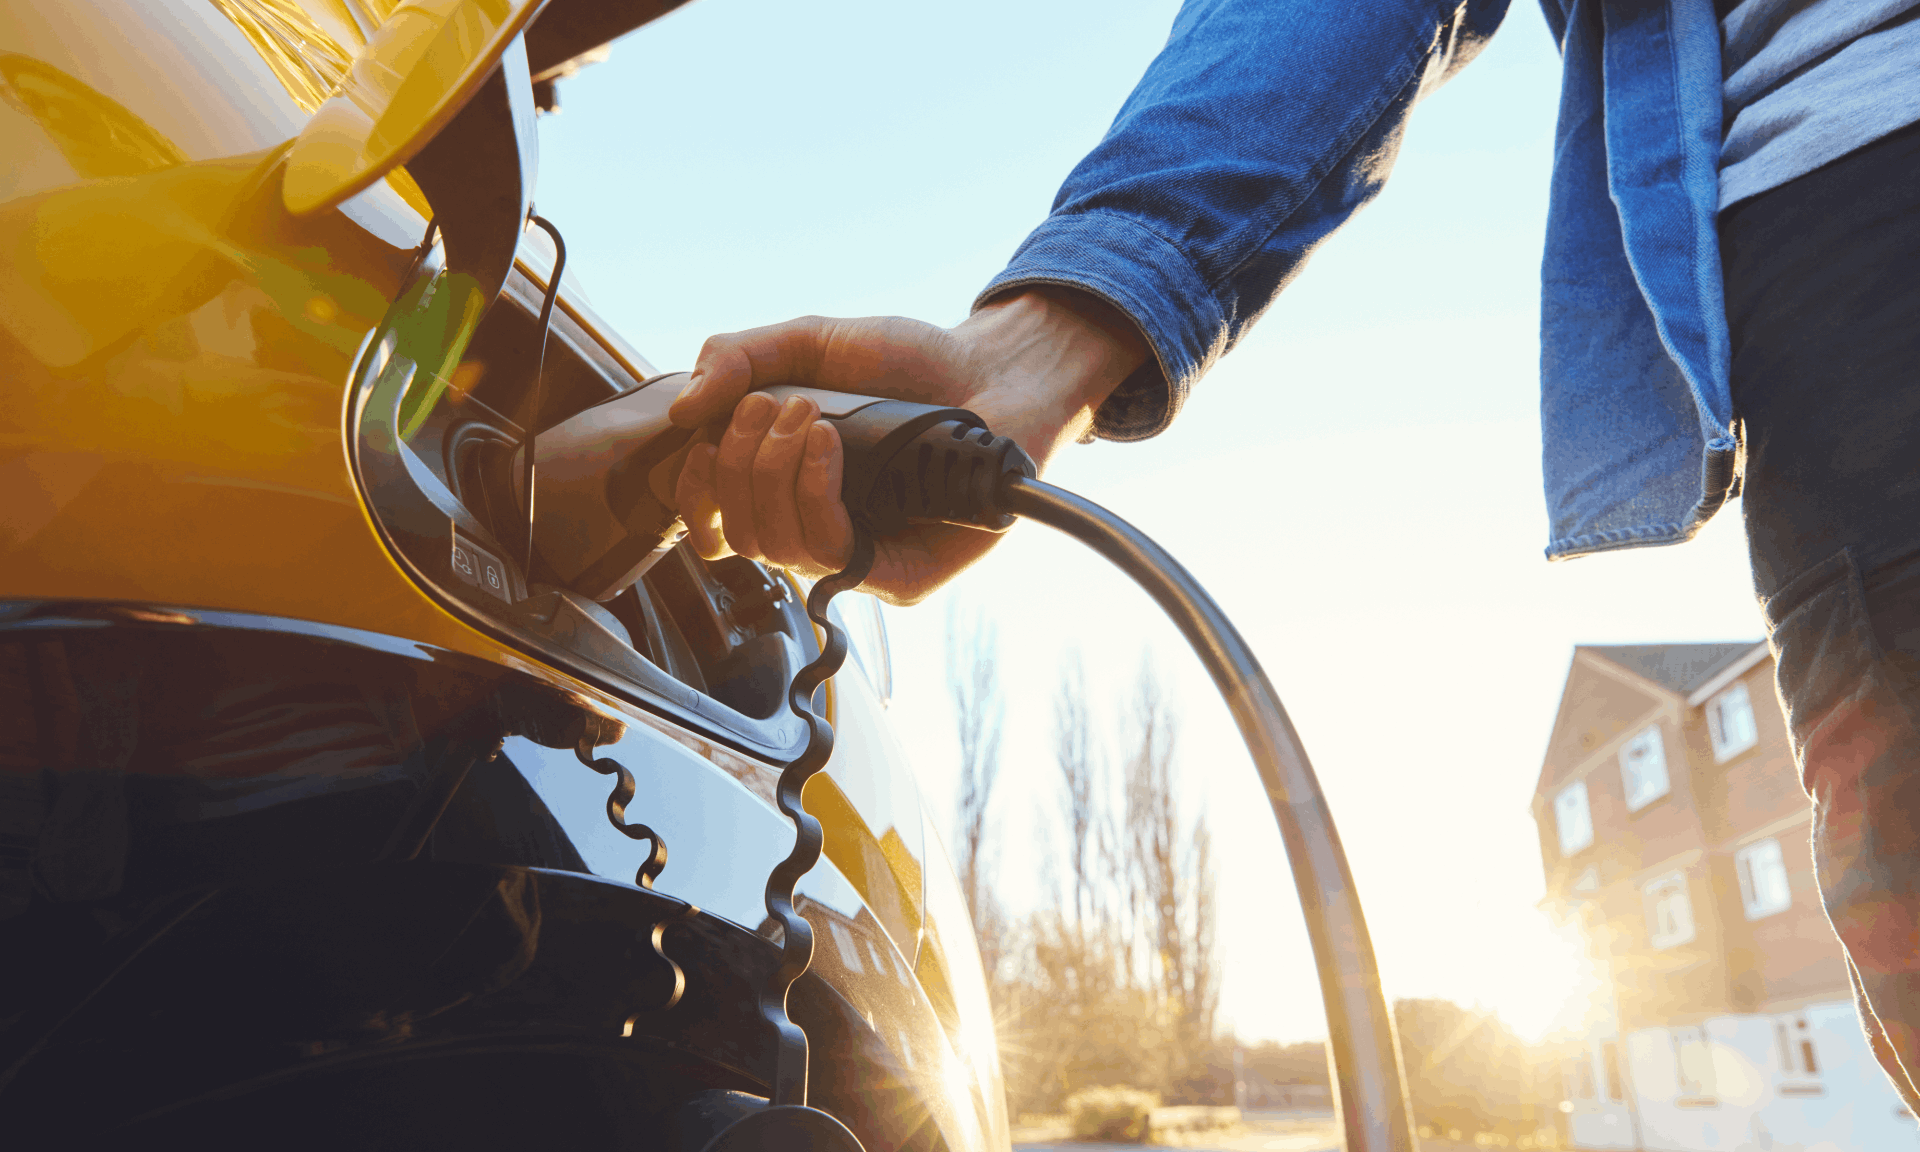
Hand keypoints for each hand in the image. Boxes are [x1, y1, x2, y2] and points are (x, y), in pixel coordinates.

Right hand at [669, 287, 1149, 603]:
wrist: (991, 369)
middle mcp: (815, 528)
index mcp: (784, 487)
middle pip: (736, 534)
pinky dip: (814, 495)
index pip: (712, 523)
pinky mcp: (900, 577)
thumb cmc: (908, 362)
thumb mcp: (809, 342)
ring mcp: (858, 556)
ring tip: (810, 417)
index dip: (693, 492)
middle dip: (739, 463)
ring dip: (774, 473)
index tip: (702, 440)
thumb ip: (739, 358)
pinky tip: (829, 445)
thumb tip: (681, 411)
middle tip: (774, 406)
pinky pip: (832, 556)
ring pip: (775, 548)